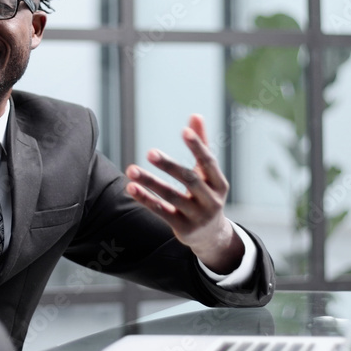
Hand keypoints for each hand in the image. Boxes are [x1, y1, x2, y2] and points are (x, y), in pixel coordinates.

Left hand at [125, 114, 243, 273]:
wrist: (212, 235)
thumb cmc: (207, 194)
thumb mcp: (208, 173)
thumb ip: (202, 144)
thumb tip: (195, 115)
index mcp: (219, 183)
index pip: (208, 162)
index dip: (198, 146)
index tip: (184, 131)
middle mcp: (211, 200)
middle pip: (189, 180)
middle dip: (169, 166)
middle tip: (150, 152)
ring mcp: (197, 216)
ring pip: (171, 197)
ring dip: (150, 183)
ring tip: (131, 169)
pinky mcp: (183, 229)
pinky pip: (162, 212)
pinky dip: (146, 200)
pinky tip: (131, 188)